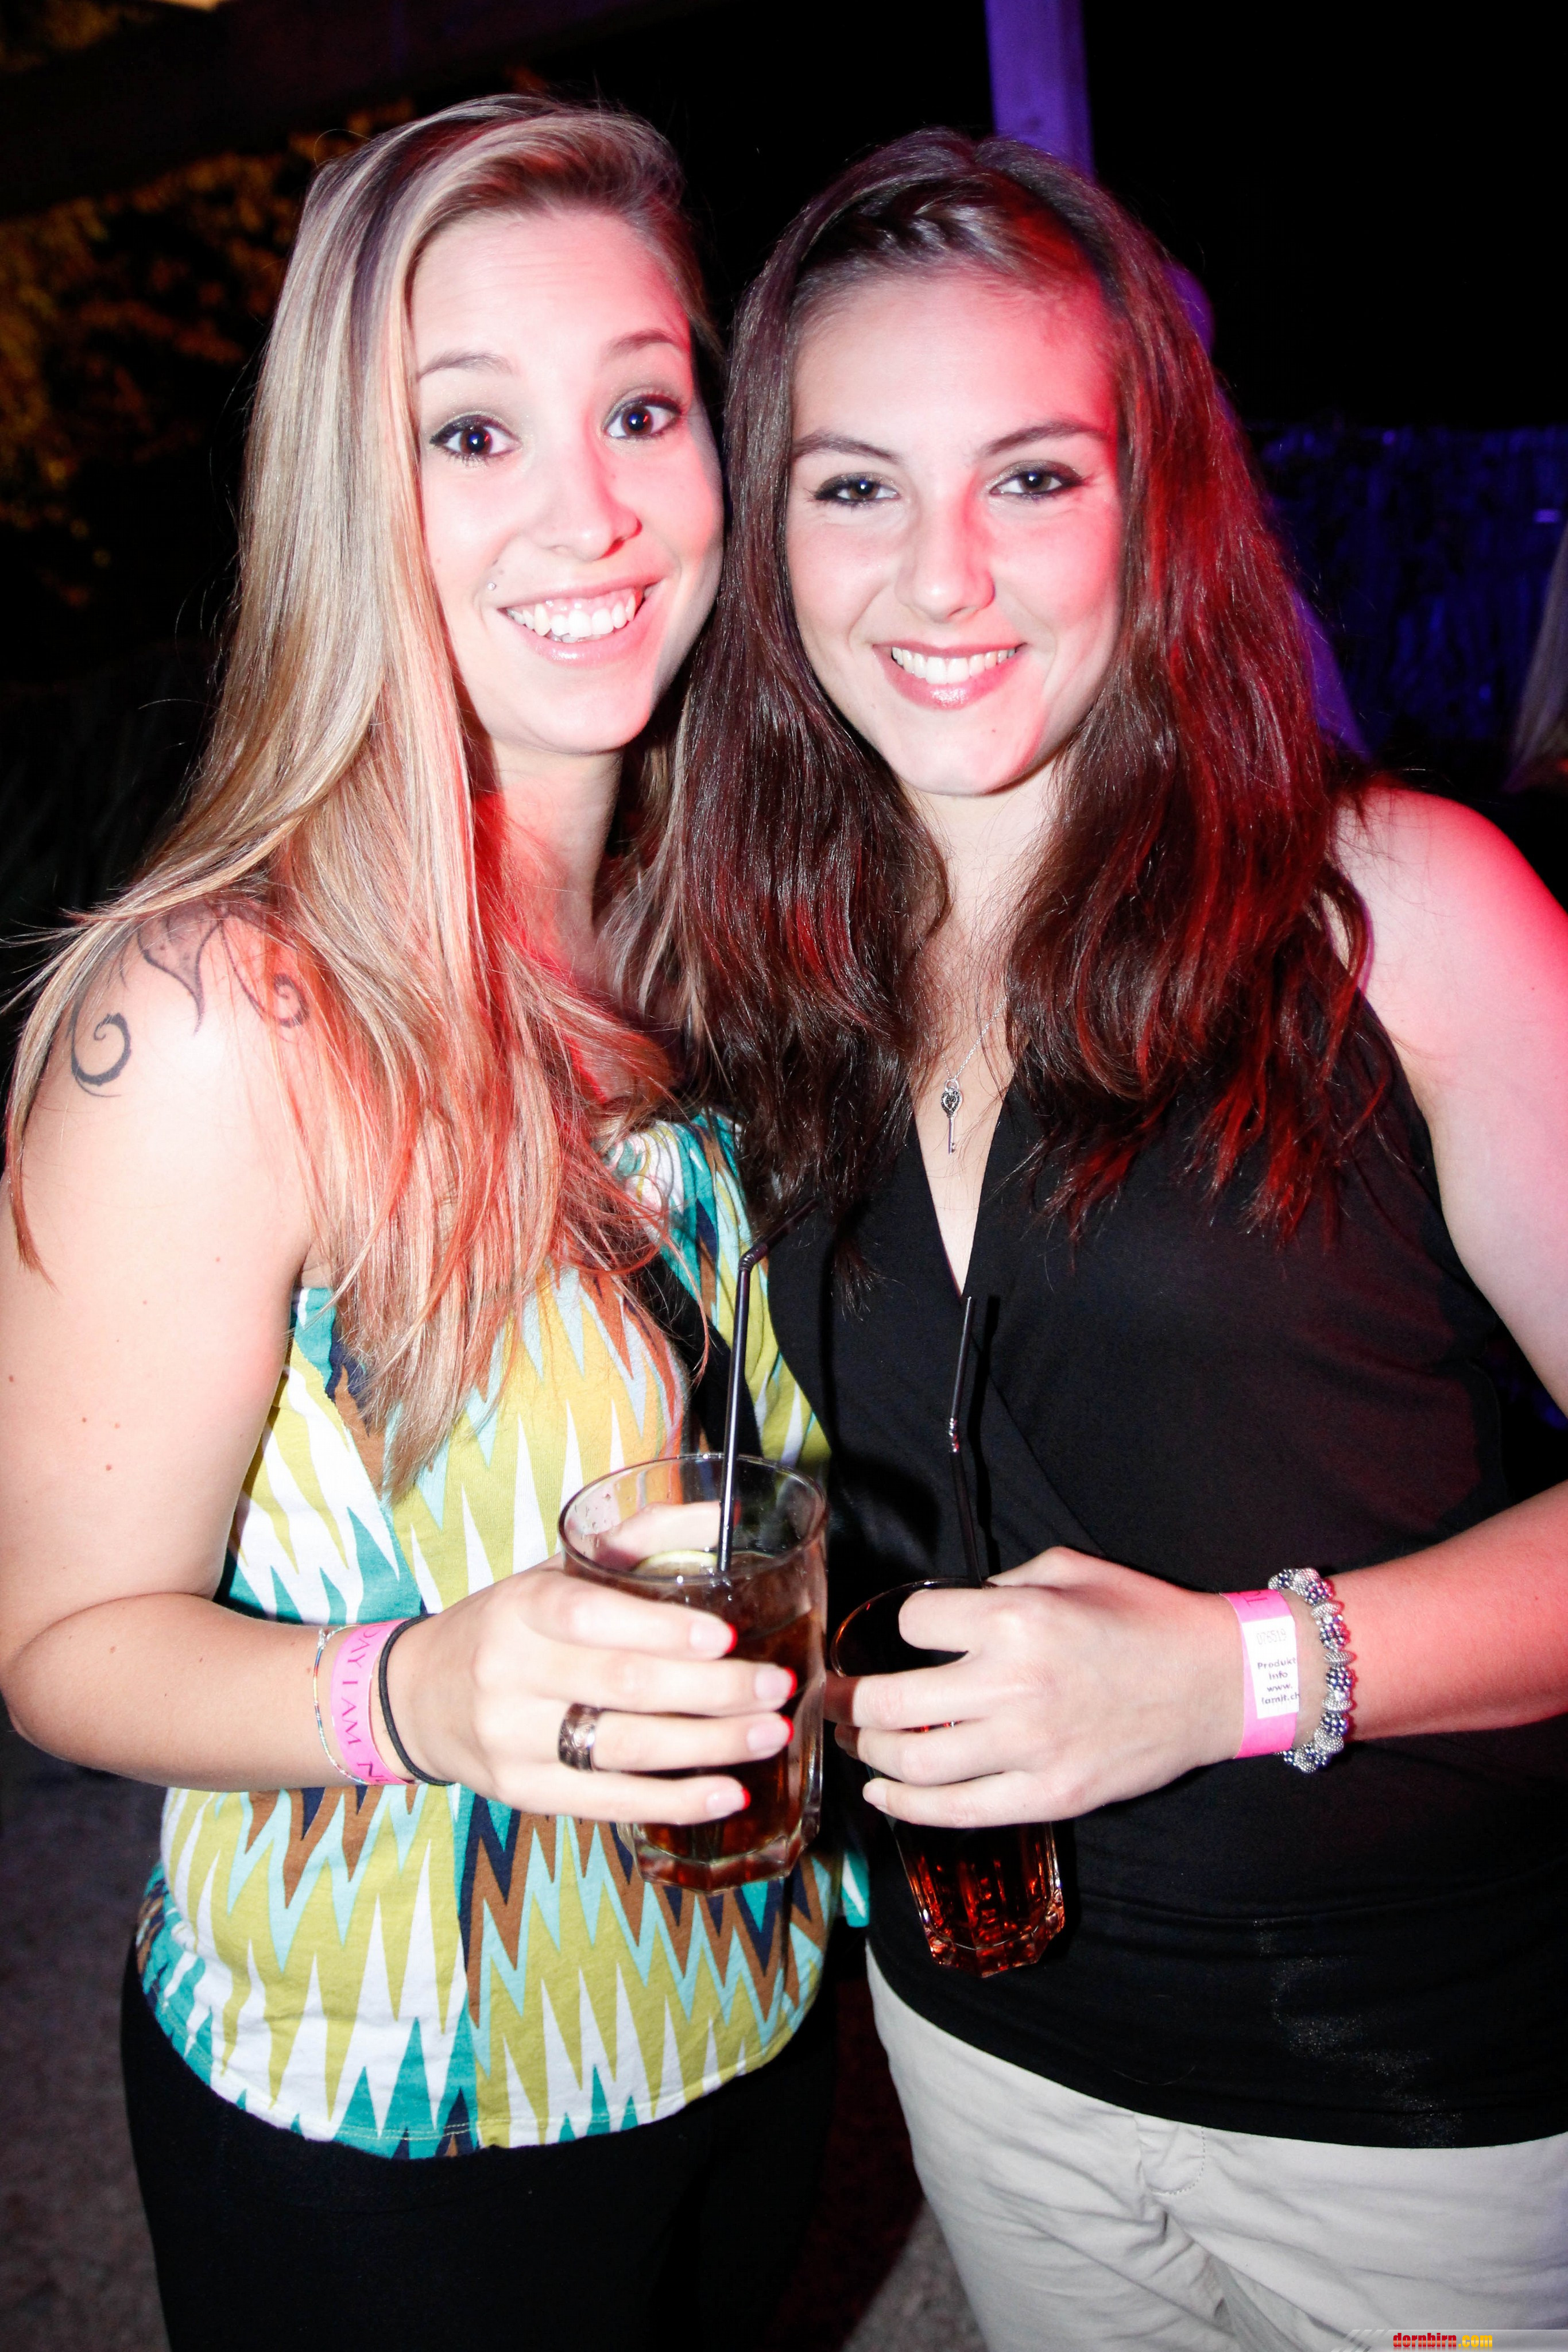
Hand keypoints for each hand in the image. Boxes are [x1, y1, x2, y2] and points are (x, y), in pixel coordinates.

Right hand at [381, 1560, 794, 1822]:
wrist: (420, 1696)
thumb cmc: (511, 1625)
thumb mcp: (554, 1571)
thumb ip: (637, 1540)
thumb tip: (723, 1515)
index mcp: (521, 1607)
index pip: (590, 1617)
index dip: (659, 1630)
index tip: (723, 1638)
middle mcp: (510, 1673)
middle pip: (621, 1686)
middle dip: (710, 1691)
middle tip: (774, 1688)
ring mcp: (513, 1739)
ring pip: (622, 1749)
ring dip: (706, 1746)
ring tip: (767, 1734)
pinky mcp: (524, 1791)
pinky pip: (608, 1802)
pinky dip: (672, 1801)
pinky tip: (726, 1792)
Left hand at [830, 1549, 1251, 1826]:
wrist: (1217, 1682)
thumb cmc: (1144, 1618)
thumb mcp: (1068, 1570)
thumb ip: (1000, 1582)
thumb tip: (949, 1611)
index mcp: (1015, 1618)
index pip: (914, 1625)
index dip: (903, 1627)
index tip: (909, 1636)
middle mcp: (1013, 1685)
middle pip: (893, 1703)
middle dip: (849, 1704)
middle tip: (834, 1702)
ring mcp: (1030, 1749)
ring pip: (916, 1764)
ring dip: (870, 1756)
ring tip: (857, 1744)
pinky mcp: (1049, 1796)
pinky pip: (959, 1810)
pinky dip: (909, 1806)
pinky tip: (884, 1793)